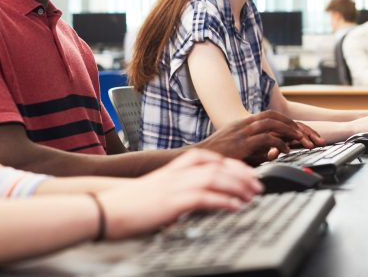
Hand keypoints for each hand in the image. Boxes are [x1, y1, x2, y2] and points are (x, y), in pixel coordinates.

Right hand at [94, 149, 261, 238]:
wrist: (108, 207)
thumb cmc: (132, 202)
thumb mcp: (160, 190)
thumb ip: (178, 190)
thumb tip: (192, 201)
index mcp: (176, 167)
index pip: (213, 160)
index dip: (234, 165)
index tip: (249, 173)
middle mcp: (179, 173)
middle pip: (220, 167)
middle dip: (243, 175)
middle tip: (258, 185)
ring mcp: (177, 185)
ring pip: (217, 179)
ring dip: (239, 187)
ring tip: (253, 196)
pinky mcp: (174, 202)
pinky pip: (206, 198)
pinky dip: (224, 201)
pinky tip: (236, 207)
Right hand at [196, 110, 324, 164]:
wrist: (195, 160)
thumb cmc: (216, 158)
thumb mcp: (237, 149)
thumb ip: (254, 148)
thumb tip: (273, 152)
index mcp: (243, 123)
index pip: (271, 116)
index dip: (289, 122)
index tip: (303, 133)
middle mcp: (244, 123)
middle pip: (275, 116)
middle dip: (294, 125)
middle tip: (311, 137)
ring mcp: (242, 131)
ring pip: (272, 123)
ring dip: (291, 131)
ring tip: (303, 141)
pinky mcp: (241, 142)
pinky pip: (265, 138)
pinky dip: (279, 143)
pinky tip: (286, 151)